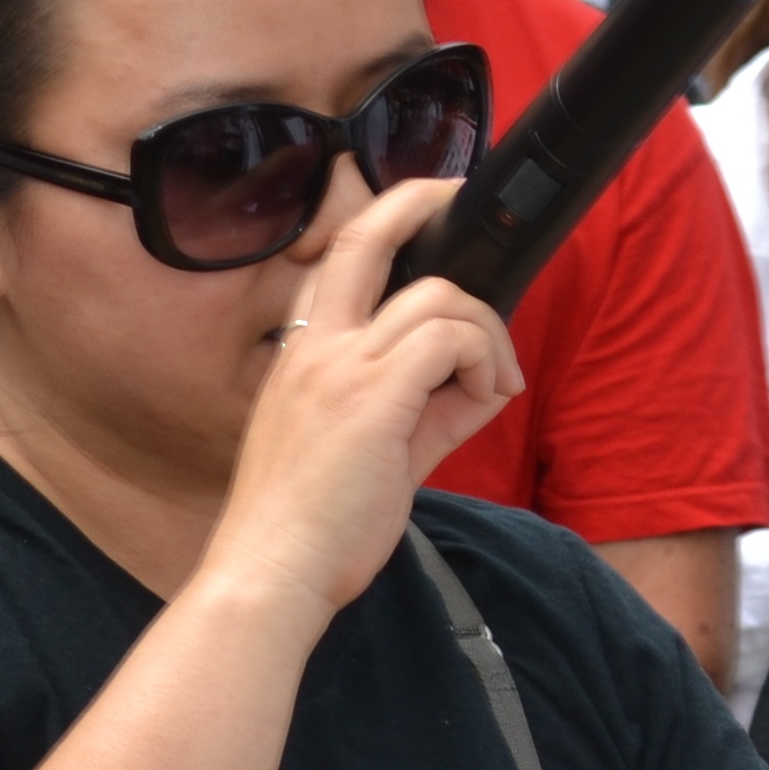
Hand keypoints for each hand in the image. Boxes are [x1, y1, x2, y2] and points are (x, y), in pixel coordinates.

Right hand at [204, 179, 522, 621]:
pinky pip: (448, 338)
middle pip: (364, 234)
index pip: (341, 263)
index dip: (387, 231)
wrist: (272, 571)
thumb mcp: (368, 454)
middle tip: (455, 198)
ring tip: (496, 382)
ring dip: (485, 331)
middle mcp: (316, 347)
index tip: (428, 229)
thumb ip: (422, 412)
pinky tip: (489, 394)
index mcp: (302, 355)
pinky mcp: (374, 396)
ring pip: (437, 295)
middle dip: (419, 199)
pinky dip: (483, 358)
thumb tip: (479, 385)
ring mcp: (342, 366)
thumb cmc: (310, 527)